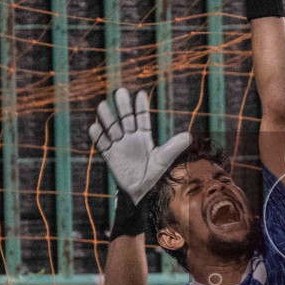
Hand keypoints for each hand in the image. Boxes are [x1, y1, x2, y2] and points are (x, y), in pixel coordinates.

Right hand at [90, 88, 191, 204]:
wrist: (141, 192)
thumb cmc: (155, 175)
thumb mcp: (164, 159)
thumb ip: (174, 146)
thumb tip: (190, 136)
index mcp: (144, 137)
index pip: (142, 118)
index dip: (141, 106)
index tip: (140, 93)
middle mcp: (131, 138)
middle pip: (126, 119)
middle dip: (123, 106)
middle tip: (120, 91)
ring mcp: (119, 145)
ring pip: (112, 128)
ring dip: (107, 118)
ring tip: (102, 105)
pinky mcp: (110, 155)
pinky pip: (102, 144)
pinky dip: (98, 136)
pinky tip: (94, 127)